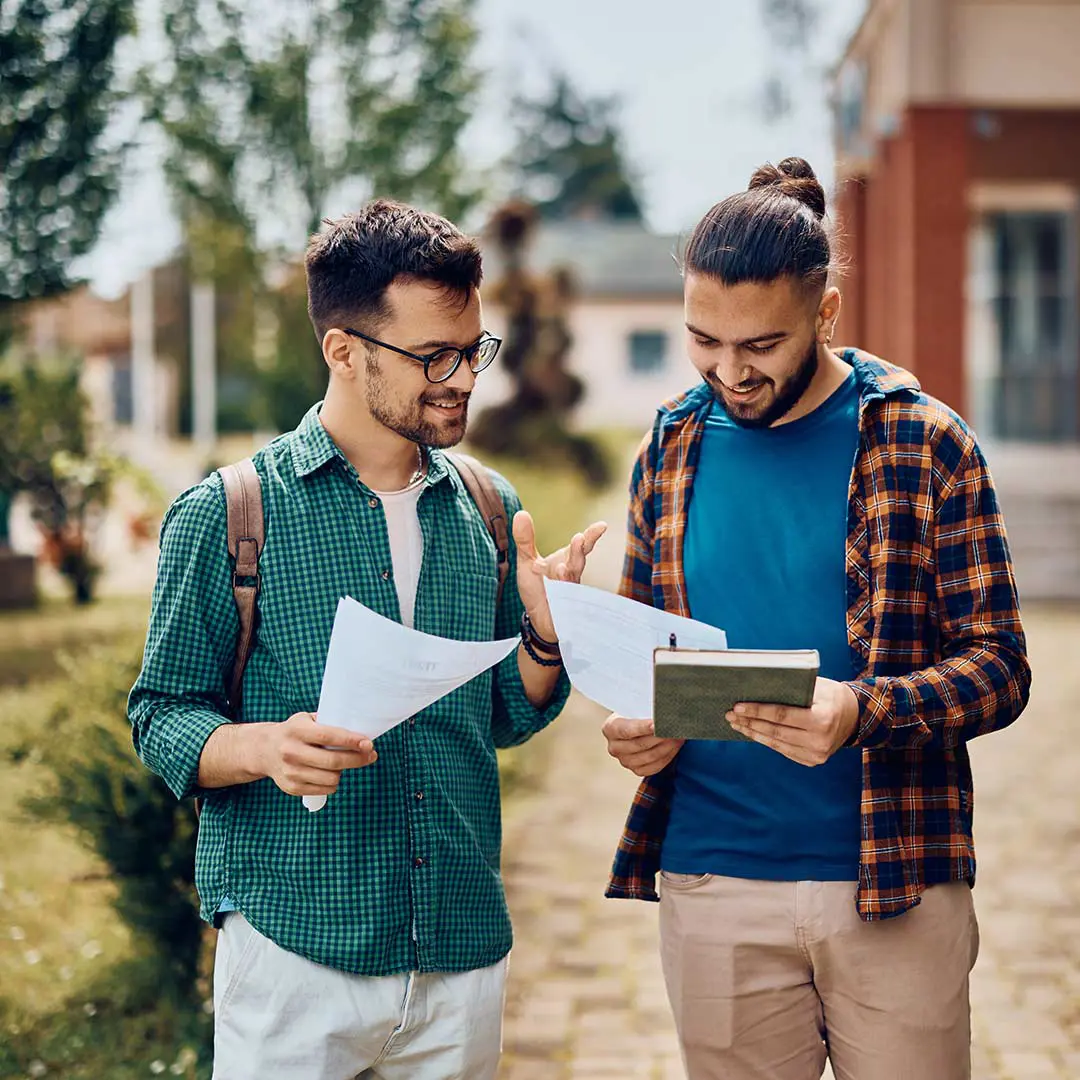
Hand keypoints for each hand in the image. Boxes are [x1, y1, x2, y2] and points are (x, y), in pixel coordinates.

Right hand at [260, 713, 377, 796]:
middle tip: (371, 755)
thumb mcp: (305, 719)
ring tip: (344, 762)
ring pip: (332, 778)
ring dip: (344, 771)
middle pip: (333, 761)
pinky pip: (325, 789)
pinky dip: (333, 783)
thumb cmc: (293, 732)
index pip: (329, 736)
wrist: (264, 750)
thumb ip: (327, 723)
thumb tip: (358, 732)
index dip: (351, 741)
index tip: (368, 743)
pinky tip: (331, 773)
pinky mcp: (292, 788)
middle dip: (358, 759)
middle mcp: (291, 752)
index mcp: (296, 731)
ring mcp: (291, 772)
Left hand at [513, 510, 606, 639]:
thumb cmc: (537, 587)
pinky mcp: (563, 609)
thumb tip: (520, 513)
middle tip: (580, 538)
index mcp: (567, 560)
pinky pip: (565, 602)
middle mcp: (571, 575)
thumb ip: (525, 539)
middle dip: (579, 551)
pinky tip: (556, 589)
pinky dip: (560, 596)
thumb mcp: (527, 561)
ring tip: (562, 568)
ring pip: (572, 582)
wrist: (536, 618)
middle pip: (579, 561)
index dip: (592, 535)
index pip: (582, 546)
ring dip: (567, 575)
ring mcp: (568, 593)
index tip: (602, 525)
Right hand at [602, 714, 684, 776]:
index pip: (626, 730)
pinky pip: (654, 766)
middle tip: (675, 728)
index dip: (642, 728)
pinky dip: (667, 756)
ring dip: (667, 746)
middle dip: (660, 736)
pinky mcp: (637, 770)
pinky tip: (674, 746)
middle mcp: (614, 747)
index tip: (657, 724)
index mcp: (610, 728)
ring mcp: (625, 761)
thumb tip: (663, 707)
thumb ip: (647, 706)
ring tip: (678, 736)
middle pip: (639, 744)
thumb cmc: (637, 711)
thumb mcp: (637, 705)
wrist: (636, 722)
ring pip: (649, 756)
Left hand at [727, 678, 859, 766]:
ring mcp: (817, 754)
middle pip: (776, 732)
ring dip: (754, 733)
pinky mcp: (812, 761)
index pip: (782, 715)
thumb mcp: (817, 686)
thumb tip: (757, 687)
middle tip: (730, 715)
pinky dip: (766, 741)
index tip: (738, 707)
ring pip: (777, 744)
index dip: (758, 711)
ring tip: (736, 724)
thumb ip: (792, 689)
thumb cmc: (832, 695)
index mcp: (822, 719)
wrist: (855, 716)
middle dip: (750, 723)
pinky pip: (783, 750)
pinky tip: (752, 733)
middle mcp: (820, 740)